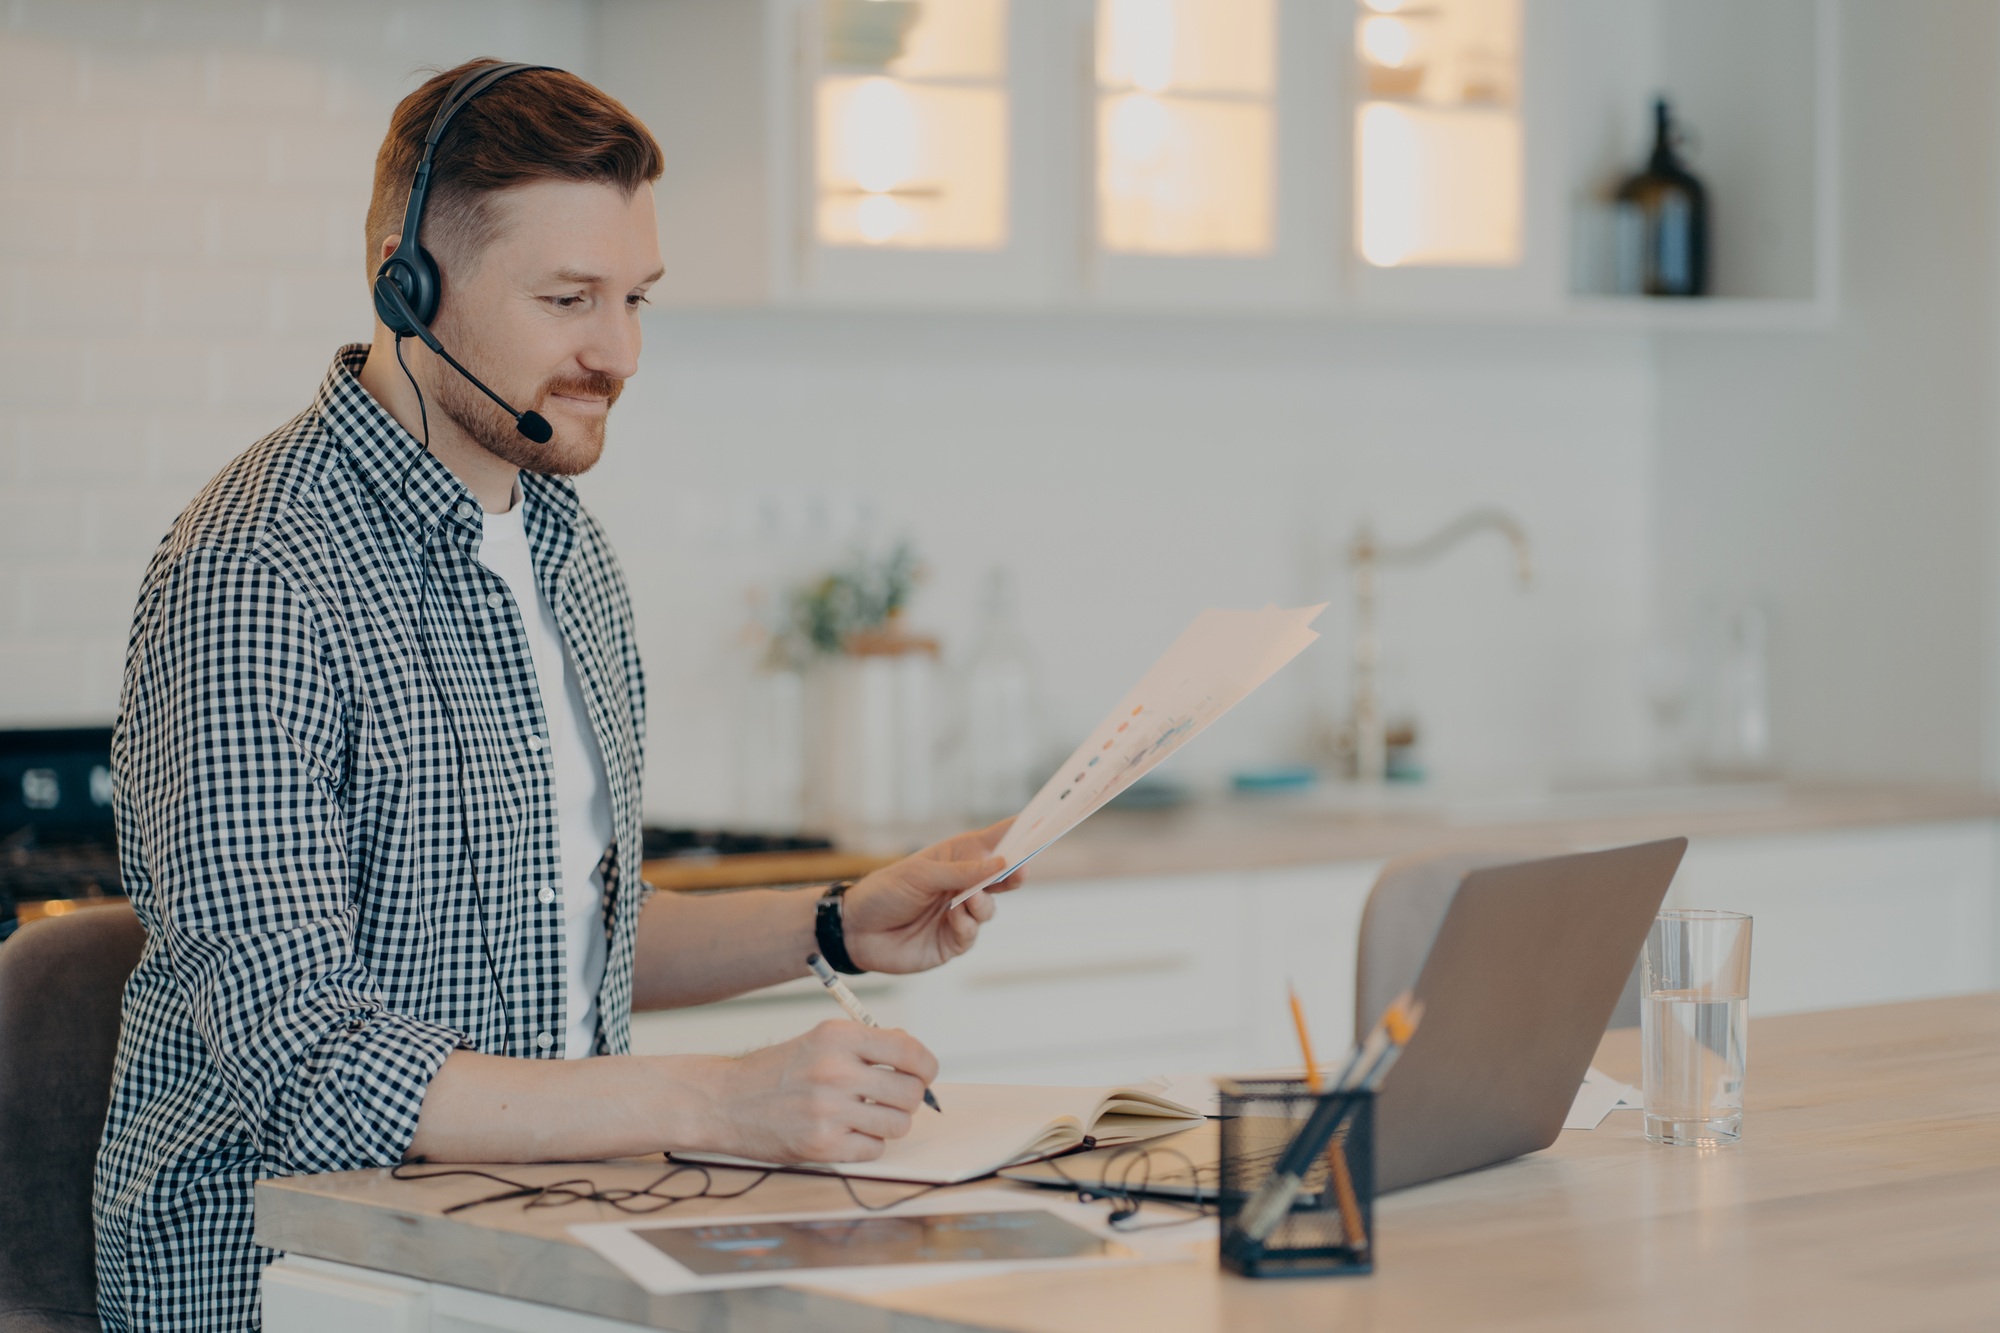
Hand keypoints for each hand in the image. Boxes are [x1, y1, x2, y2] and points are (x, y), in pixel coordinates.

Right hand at [709, 1020, 937, 1163]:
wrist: (725, 1102)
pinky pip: (875, 1149)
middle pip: (910, 1092)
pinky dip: (867, 1144)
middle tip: (890, 1098)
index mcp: (838, 1038)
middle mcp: (835, 1071)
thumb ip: (867, 1044)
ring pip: (898, 1124)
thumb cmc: (776, 1071)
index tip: (923, 1073)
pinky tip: (847, 1133)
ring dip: (889, 1123)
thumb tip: (915, 1057)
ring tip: (866, 1116)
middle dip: (908, 1098)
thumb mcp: (819, 1039)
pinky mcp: (822, 1145)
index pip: (909, 1050)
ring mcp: (828, 1111)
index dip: (926, 1066)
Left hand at [840, 819, 1025, 974]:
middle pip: (1003, 876)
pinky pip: (973, 933)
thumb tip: (1001, 863)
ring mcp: (961, 912)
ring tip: (963, 902)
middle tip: (1019, 871)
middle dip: (1014, 873)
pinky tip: (953, 920)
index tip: (1045, 820)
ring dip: (981, 904)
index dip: (1019, 831)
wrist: (855, 930)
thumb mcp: (920, 874)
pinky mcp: (954, 940)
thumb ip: (962, 871)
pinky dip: (967, 925)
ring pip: (990, 908)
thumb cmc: (884, 891)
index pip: (995, 840)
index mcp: (957, 857)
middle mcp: (964, 883)